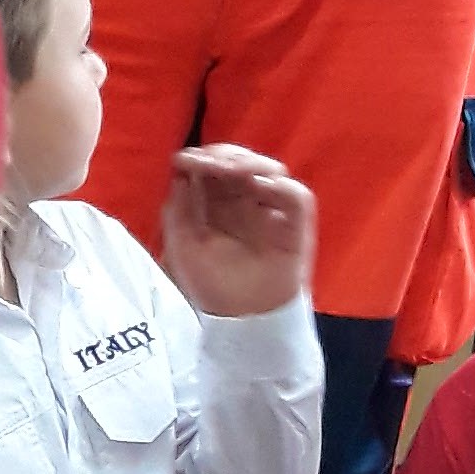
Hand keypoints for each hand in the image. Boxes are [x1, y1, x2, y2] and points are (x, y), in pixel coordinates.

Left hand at [160, 144, 316, 318]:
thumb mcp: (182, 247)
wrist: (242, 319)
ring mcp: (272, 210)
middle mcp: (246, 200)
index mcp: (218, 203)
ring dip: (248, 163)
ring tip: (229, 170)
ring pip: (270, 170)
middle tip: (207, 162)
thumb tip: (181, 173)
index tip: (184, 160)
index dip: (200, 158)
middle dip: (223, 154)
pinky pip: (297, 197)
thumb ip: (177, 211)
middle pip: (240, 161)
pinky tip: (259, 188)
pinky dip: (281, 187)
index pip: (213, 167)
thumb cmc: (212, 285)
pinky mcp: (295, 225)